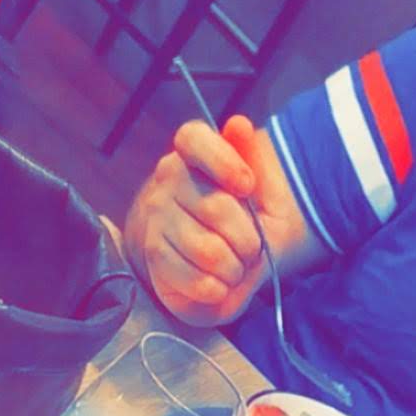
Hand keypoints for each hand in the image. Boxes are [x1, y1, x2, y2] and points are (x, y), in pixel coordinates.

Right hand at [131, 116, 292, 324]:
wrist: (220, 262)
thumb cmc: (242, 221)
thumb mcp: (260, 188)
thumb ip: (252, 156)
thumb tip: (239, 125)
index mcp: (192, 154)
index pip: (194, 138)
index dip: (224, 162)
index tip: (247, 186)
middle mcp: (167, 181)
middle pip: (217, 208)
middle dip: (248, 239)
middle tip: (251, 249)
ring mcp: (157, 220)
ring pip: (210, 251)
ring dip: (236, 268)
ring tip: (235, 267)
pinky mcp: (156, 259)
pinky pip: (198, 281)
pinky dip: (220, 290)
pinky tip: (219, 283)